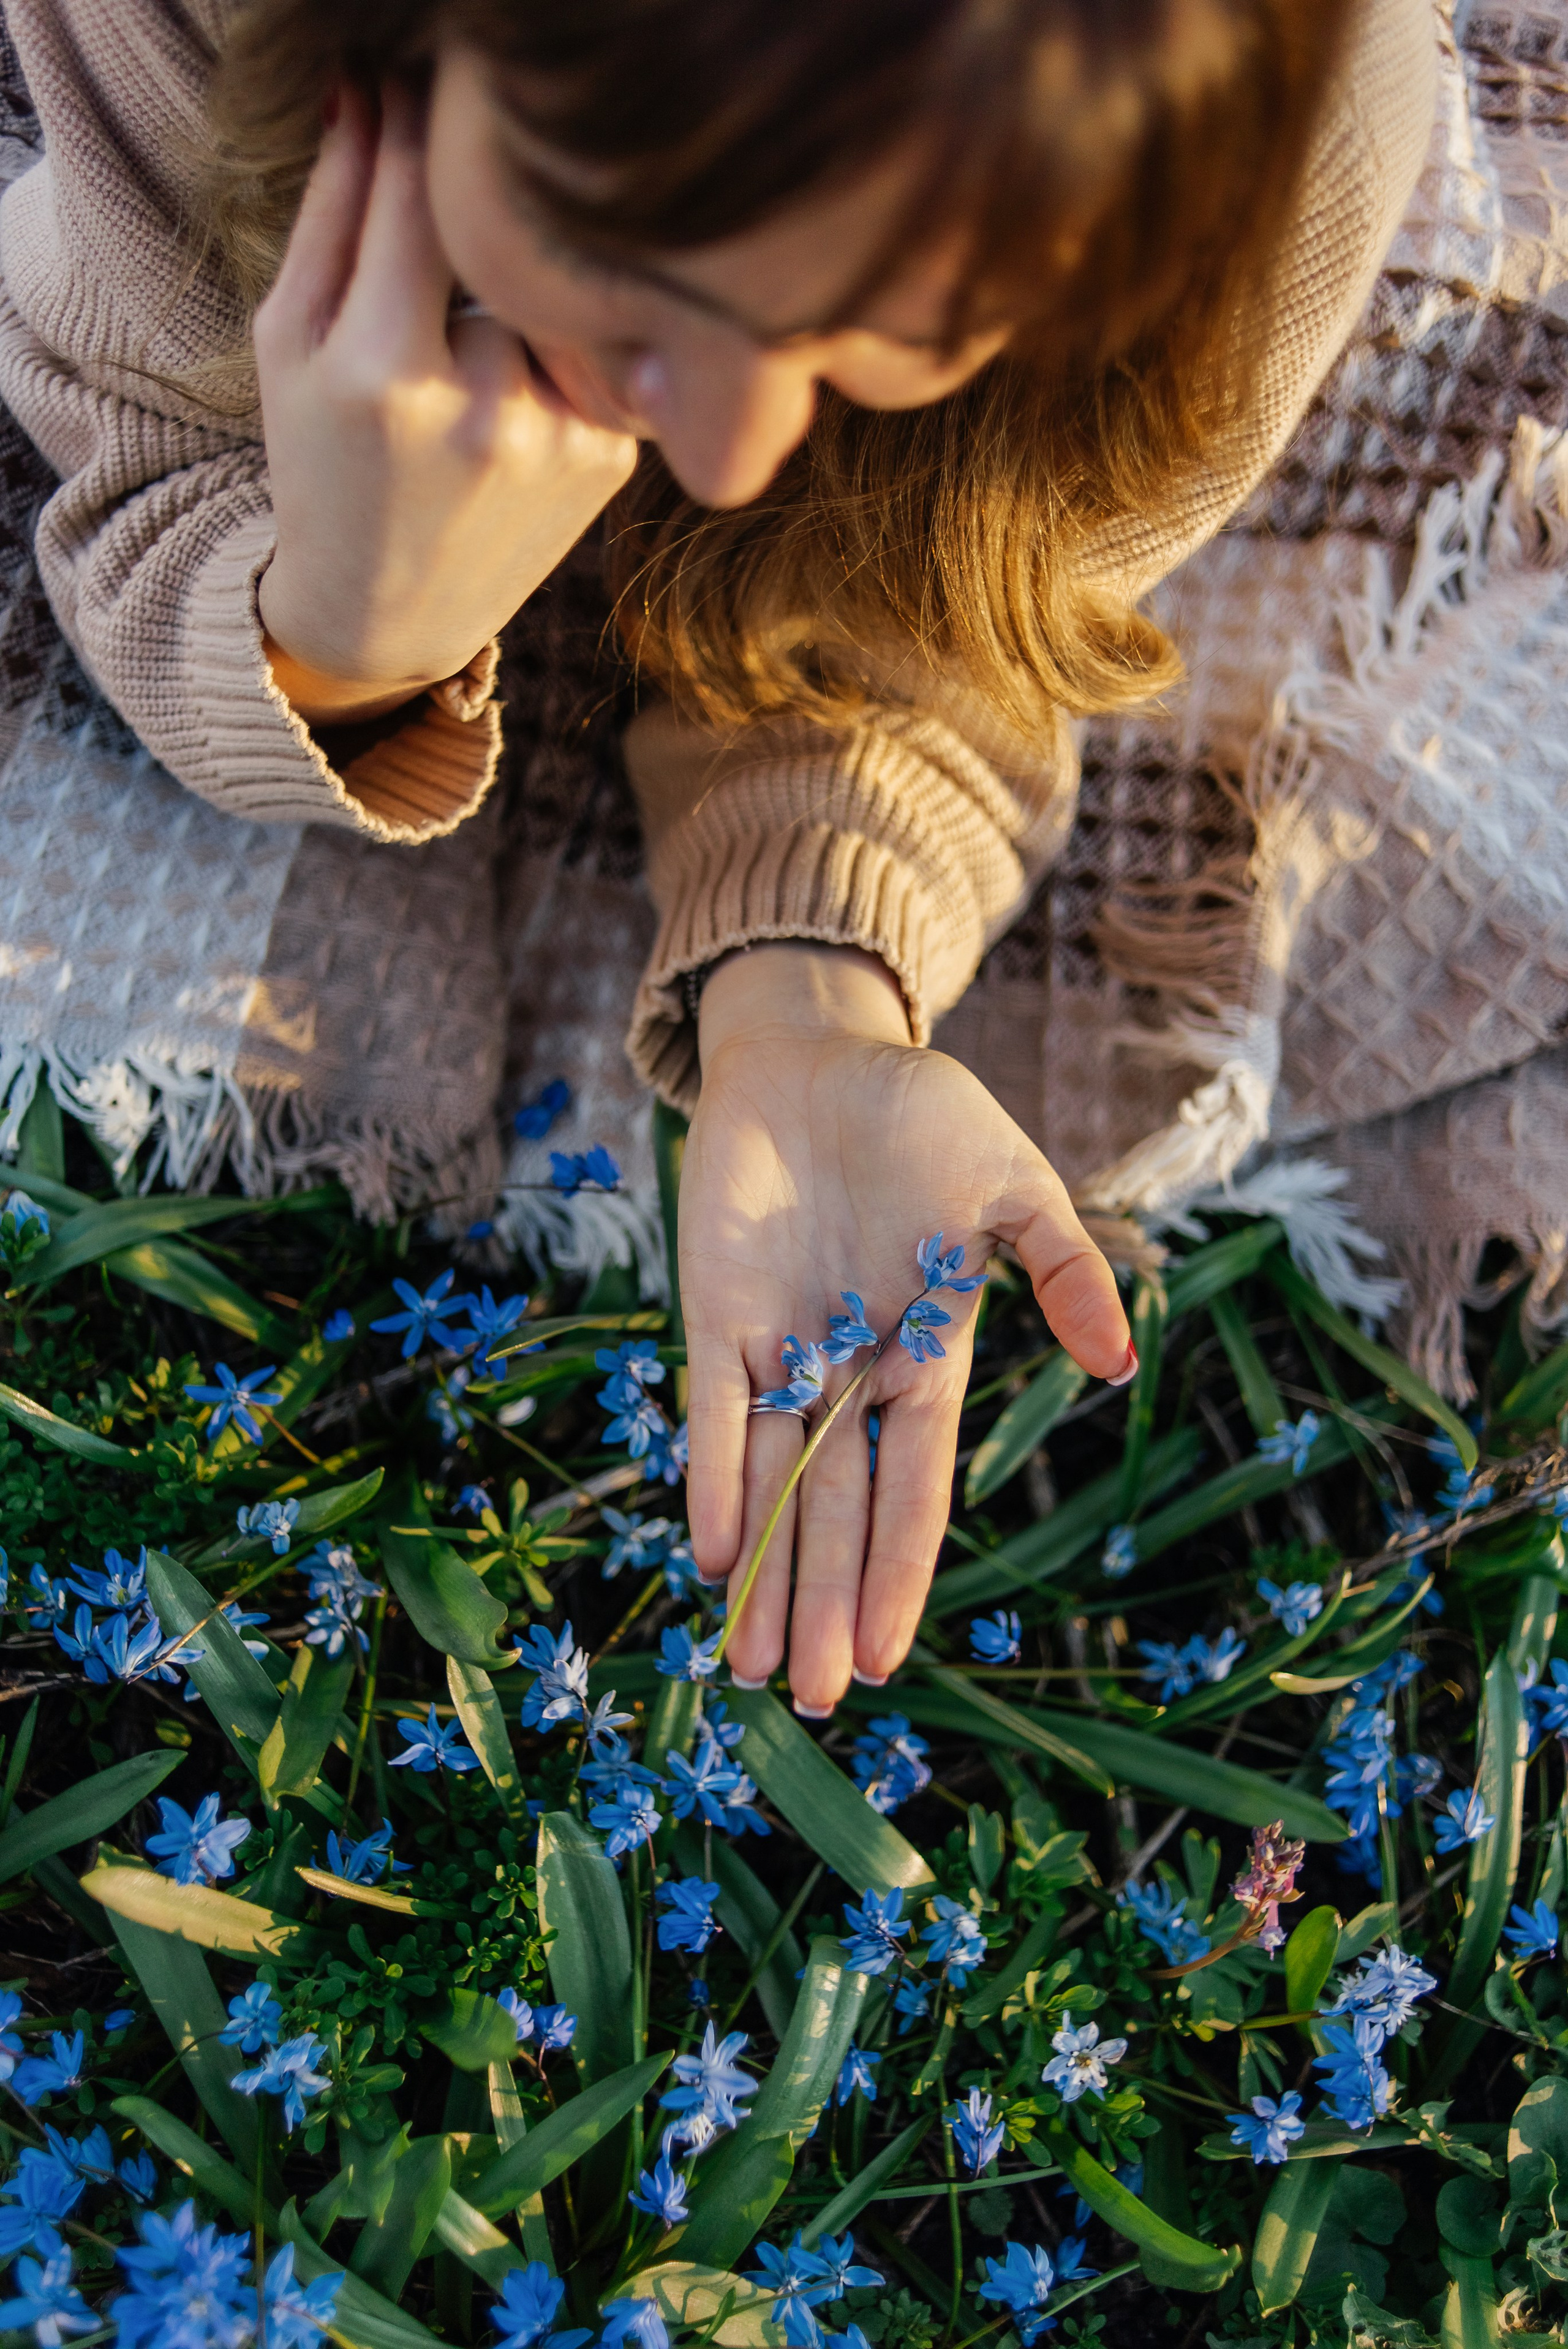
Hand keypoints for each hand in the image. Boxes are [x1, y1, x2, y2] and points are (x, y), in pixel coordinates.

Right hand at [253, 82, 636, 724]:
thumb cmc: (322, 466)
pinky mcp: (610, 455)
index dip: (414, 120)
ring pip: (547, 290)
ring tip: (467, 331)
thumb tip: (370, 88)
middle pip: (493, 236)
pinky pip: (585, 345)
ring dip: (513, 283)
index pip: (416, 190)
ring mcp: (559, 436)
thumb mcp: (289, 343)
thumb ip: (332, 211)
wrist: (390, 616)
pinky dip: (551, 342)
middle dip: (468, 205)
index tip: (412, 85)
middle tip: (450, 196)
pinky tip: (507, 387)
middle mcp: (483, 409)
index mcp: (383, 375)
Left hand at [680, 942, 1132, 1711]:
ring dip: (762, 1571)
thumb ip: (1062, 1267)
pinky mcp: (715, 1312)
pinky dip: (709, 1476)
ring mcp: (780, 1347)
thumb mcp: (1011, 1184)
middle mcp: (852, 1370)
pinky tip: (709, 1551)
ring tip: (747, 1666)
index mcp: (929, 1355)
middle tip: (809, 1700)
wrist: (818, 1054)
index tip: (884, 1654)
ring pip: (771, 1481)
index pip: (915, 1487)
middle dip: (822, 1603)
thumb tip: (1120, 1363)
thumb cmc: (923, 1115)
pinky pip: (711, 1410)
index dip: (898, 1570)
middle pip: (836, 1510)